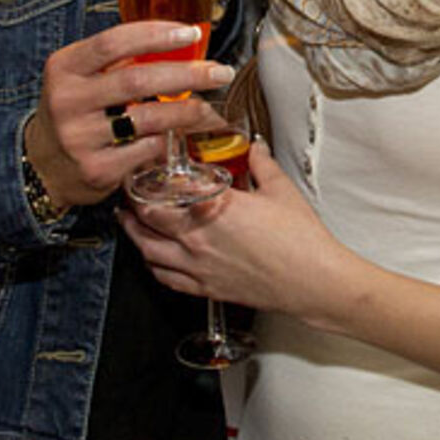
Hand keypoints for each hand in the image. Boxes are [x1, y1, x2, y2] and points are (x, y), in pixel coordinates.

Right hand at [26, 21, 231, 208]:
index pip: (114, 42)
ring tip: (210, 108)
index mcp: (64, 67)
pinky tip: (182, 136)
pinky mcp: (96, 169)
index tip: (191, 33)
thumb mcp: (80, 78)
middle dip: (188, 74)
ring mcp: (80, 137)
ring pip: (148, 118)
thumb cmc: (75, 111)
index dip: (156, 35)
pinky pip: (146, 149)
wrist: (42, 167)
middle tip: (220, 73)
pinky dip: (170, 140)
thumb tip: (178, 40)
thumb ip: (117, 59)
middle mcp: (68, 100)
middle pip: (138, 80)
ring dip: (188, 111)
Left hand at [117, 139, 361, 323]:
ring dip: (133, 234)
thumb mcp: (280, 190)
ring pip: (148, 251)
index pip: (164, 191)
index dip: (148, 179)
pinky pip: (165, 278)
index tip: (146, 169)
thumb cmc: (299, 242)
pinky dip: (152, 266)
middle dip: (133, 203)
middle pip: (147, 219)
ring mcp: (199, 267)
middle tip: (131, 192)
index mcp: (214, 208)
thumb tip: (255, 149)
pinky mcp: (206, 289)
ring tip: (128, 221)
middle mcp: (199, 239)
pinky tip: (153, 258)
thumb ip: (261, 164)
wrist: (312, 281)